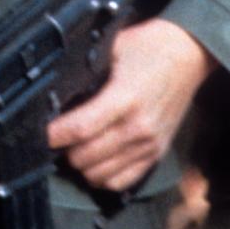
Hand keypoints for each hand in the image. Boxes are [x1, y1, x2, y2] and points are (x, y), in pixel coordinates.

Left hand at [47, 19, 216, 191]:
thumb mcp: (113, 47)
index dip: (55, 134)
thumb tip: (56, 88)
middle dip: (64, 149)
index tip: (40, 132)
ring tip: (73, 147)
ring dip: (82, 164)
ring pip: (101, 174)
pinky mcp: (156, 154)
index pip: (81, 128)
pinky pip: (122, 182)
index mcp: (125, 97)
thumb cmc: (149, 46)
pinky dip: (103, 176)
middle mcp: (138, 128)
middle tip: (56, 136)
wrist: (189, 54)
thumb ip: (88, 71)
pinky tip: (94, 160)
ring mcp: (149, 145)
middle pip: (86, 157)